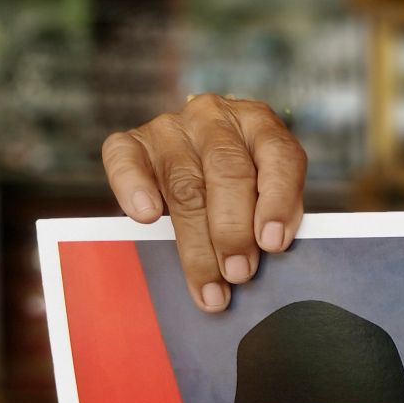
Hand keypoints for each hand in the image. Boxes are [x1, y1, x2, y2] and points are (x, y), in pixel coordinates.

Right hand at [102, 94, 306, 310]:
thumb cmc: (242, 188)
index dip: (278, 201)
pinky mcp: (133, 142)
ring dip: (197, 241)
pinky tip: (146, 217)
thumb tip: (268, 254)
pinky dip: (134, 188)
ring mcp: (171, 128)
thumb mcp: (267, 192)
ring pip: (184, 184)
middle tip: (239, 273)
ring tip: (209, 284)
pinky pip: (125, 159)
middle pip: (227, 173)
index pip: (279, 155)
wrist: (193, 164)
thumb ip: (271, 215)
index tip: (273, 243)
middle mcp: (215, 118)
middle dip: (234, 231)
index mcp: (260, 125)